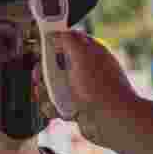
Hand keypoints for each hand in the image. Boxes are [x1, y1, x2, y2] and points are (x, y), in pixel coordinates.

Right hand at [34, 31, 140, 146]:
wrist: (112, 121)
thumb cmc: (101, 88)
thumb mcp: (82, 55)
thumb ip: (68, 40)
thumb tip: (56, 32)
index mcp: (90, 53)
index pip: (67, 41)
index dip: (53, 42)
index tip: (41, 45)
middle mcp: (85, 70)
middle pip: (55, 65)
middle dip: (44, 71)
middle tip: (40, 75)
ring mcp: (80, 89)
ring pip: (53, 86)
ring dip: (46, 92)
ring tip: (50, 96)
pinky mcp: (76, 107)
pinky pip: (56, 104)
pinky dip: (53, 107)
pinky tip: (57, 109)